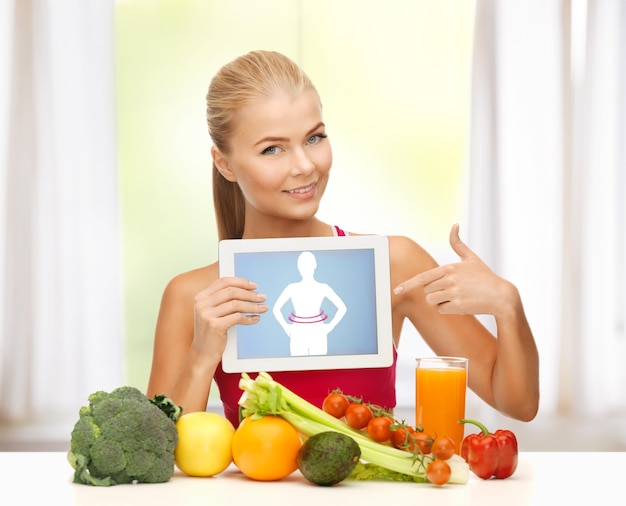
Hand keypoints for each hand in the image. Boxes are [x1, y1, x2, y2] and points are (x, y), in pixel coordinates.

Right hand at [192, 277, 267, 356]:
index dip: (241, 282)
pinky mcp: (214, 326)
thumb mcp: (212, 313)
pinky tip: (255, 319)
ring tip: (263, 308)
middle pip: (231, 291)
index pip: (223, 281)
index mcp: (201, 297)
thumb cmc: (211, 333)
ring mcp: (206, 314)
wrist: (202, 354)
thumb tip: (247, 290)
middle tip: (262, 297)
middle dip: (250, 294)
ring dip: (253, 306)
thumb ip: (223, 300)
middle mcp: (202, 304)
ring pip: (236, 304)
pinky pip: (237, 317)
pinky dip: (249, 318)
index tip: (254, 286)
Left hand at [394, 224, 515, 316]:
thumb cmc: (485, 277)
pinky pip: (441, 310)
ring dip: (439, 301)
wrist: (501, 296)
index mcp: (450, 268)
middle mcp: (450, 280)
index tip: (396, 290)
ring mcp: (454, 293)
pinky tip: (460, 304)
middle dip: (434, 292)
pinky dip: (447, 309)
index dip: (407, 284)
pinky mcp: (458, 306)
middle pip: (426, 291)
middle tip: (451, 290)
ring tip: (455, 297)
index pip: (422, 277)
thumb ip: (458, 243)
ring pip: (431, 301)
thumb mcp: (471, 258)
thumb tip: (454, 225)